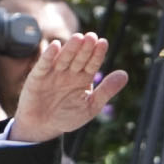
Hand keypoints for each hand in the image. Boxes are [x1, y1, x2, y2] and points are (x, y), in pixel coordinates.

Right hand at [5, 33, 125, 143]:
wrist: (43, 127)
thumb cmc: (68, 117)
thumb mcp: (90, 106)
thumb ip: (106, 91)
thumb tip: (125, 75)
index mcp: (83, 77)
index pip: (93, 63)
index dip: (98, 53)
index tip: (104, 43)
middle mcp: (69, 71)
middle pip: (79, 57)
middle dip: (85, 48)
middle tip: (92, 37)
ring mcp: (53, 72)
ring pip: (63, 58)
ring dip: (70, 48)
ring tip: (78, 38)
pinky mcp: (37, 76)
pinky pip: (44, 65)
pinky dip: (48, 56)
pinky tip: (55, 46)